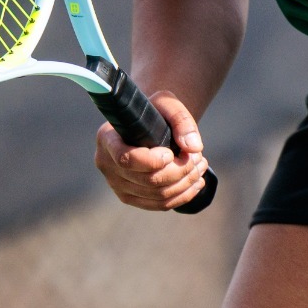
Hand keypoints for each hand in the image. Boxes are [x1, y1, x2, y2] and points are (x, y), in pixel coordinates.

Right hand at [92, 89, 210, 211]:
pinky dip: (182, 196)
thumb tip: (193, 147)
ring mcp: (117, 184)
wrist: (146, 123)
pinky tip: (196, 183)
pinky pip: (159, 204)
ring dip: (185, 183)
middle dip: (179, 170)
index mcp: (107, 138)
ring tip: (200, 166)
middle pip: (147, 180)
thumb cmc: (154, 110)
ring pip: (157, 195)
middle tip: (198, 157)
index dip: (151, 161)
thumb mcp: (167, 102)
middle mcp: (106, 164)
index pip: (125, 158)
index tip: (171, 153)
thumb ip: (181, 120)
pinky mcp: (130, 197)